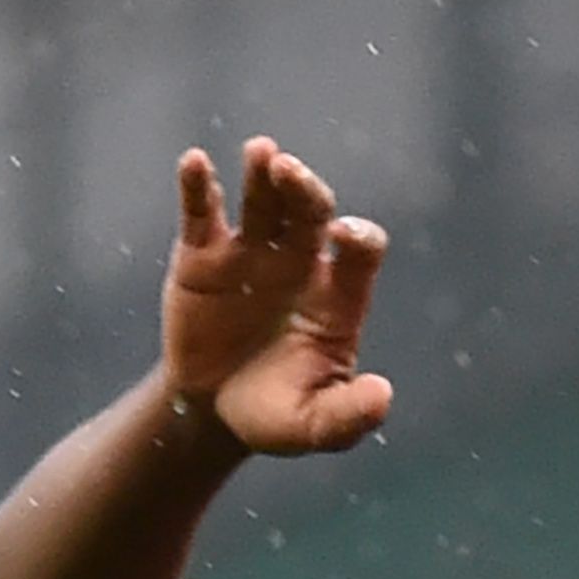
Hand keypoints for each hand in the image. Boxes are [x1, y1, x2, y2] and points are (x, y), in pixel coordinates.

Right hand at [162, 137, 393, 456]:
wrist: (210, 412)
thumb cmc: (273, 415)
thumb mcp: (313, 425)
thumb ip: (348, 415)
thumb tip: (383, 397)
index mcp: (337, 294)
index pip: (360, 249)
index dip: (357, 237)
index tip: (342, 237)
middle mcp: (299, 260)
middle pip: (311, 210)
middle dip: (304, 188)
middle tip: (289, 172)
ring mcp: (251, 250)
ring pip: (263, 199)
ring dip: (263, 173)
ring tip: (262, 153)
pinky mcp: (203, 253)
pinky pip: (202, 211)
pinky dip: (198, 184)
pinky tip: (195, 163)